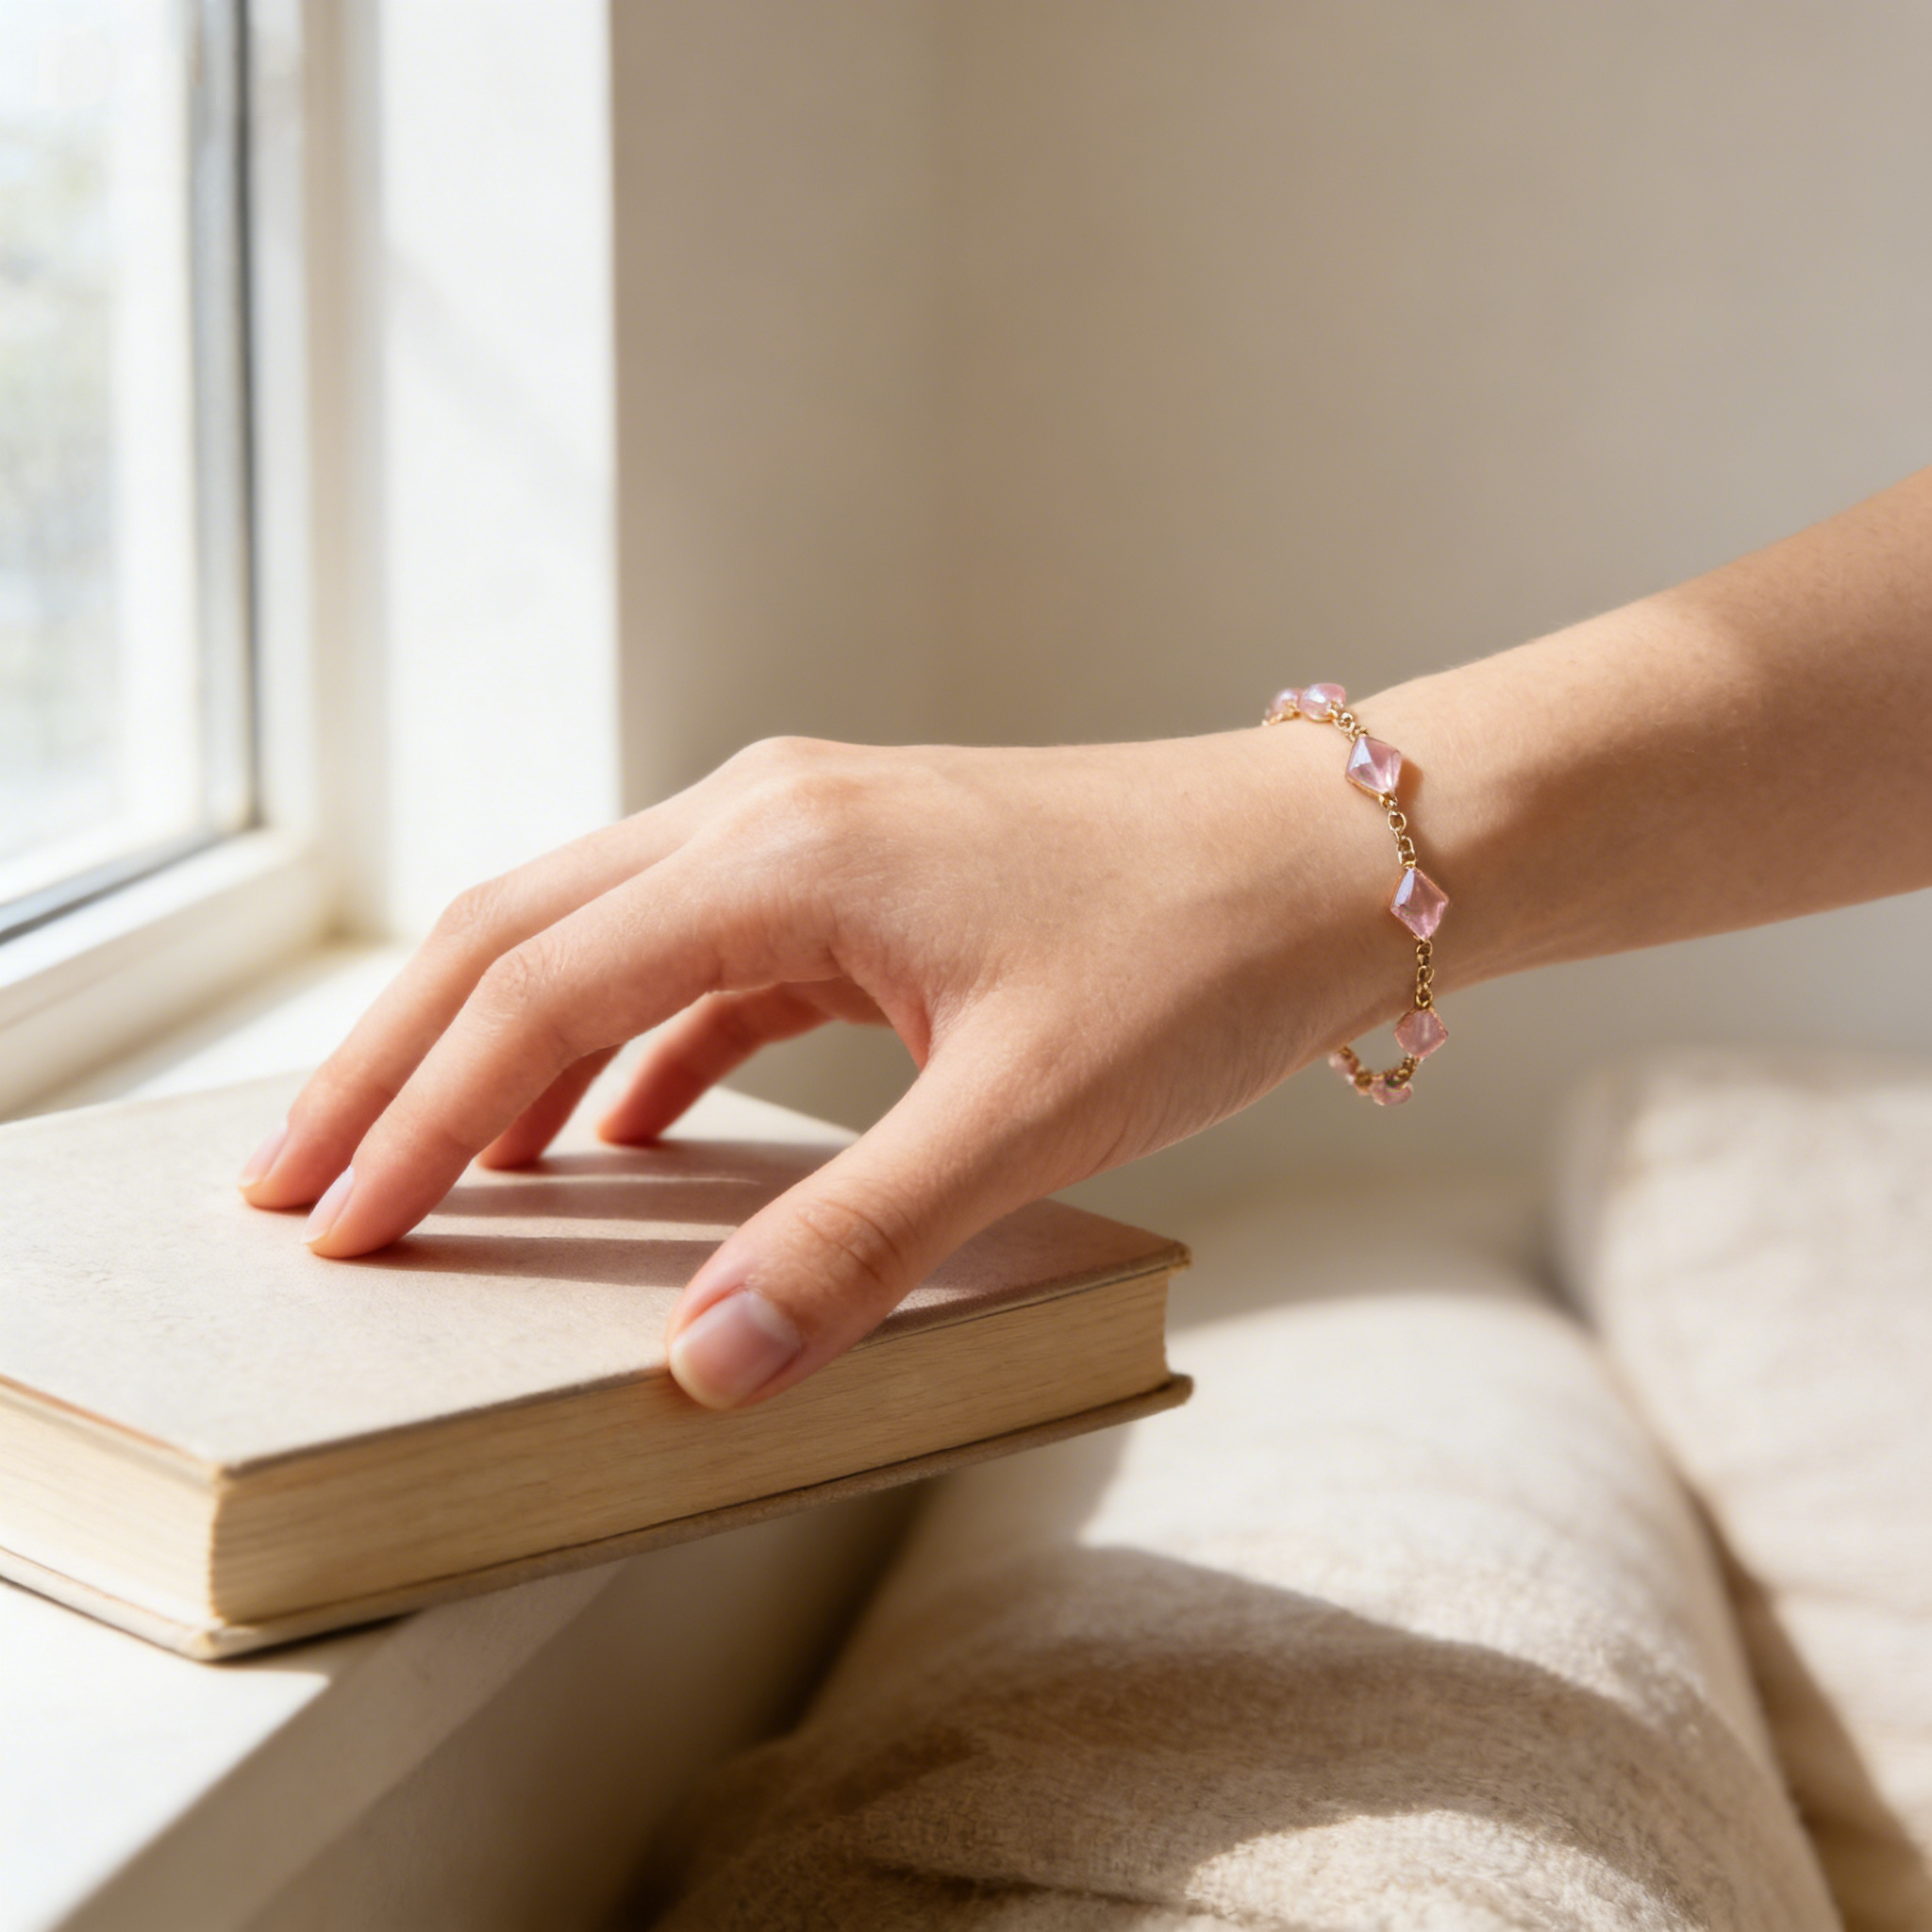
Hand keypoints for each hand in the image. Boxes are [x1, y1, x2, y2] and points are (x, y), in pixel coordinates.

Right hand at [238, 730, 1393, 1405]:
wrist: (1330, 854)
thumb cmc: (1199, 954)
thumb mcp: (1027, 1110)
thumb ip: (859, 1238)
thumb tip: (704, 1368)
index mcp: (779, 854)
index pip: (535, 993)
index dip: (414, 1119)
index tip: (331, 1227)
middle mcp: (766, 815)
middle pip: (519, 933)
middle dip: (396, 1061)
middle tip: (298, 1185)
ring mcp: (811, 835)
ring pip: (598, 935)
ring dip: (501, 1048)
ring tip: (423, 1165)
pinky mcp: (860, 877)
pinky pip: (699, 960)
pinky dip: (630, 1042)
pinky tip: (611, 1125)